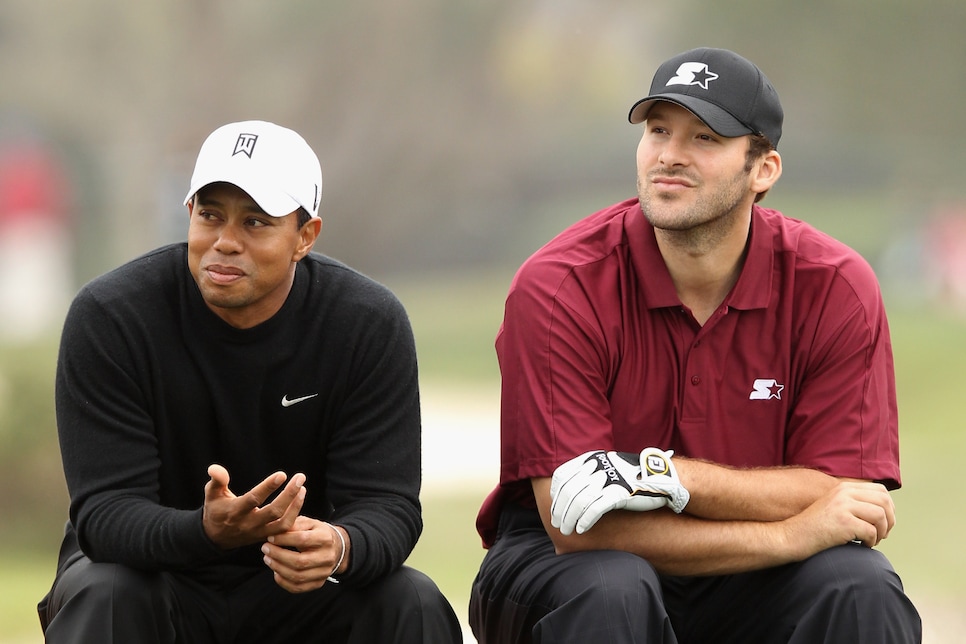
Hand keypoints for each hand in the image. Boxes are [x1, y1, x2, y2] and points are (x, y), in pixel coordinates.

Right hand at [202, 464, 305, 549]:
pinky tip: (299, 500)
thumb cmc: (216, 511)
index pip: (254, 499)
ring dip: (296, 506)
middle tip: (300, 477)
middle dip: (289, 494)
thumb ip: (217, 481)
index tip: (282, 474)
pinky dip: (295, 517)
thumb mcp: (212, 495)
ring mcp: (259, 533)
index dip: (268, 487)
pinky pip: (285, 531)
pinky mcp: (266, 537)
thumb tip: (215, 468)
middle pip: (274, 512)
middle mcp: (248, 524)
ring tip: (302, 489)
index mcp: (235, 511)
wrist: (216, 538)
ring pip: (283, 524)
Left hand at [261, 516, 348, 592]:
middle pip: (300, 561)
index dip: (283, 539)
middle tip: (265, 549)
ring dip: (278, 568)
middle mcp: (327, 557)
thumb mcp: (308, 523)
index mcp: (325, 538)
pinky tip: (276, 572)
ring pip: (298, 576)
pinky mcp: (318, 583)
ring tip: (268, 559)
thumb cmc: (316, 533)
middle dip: (278, 556)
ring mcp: (324, 572)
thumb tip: (276, 532)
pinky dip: (283, 582)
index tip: (270, 537)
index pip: (302, 540)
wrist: (335, 547)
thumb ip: (294, 525)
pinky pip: (298, 587)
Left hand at [550, 448, 689, 535]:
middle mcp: (597, 466)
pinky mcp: (620, 492)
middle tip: (557, 525)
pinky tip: (581, 529)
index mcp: (591, 458)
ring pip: (579, 501)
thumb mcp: (607, 469)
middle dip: (559, 510)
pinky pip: (595, 508)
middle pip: (568, 490)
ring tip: (567, 530)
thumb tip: (568, 493)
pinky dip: (585, 520)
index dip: (555, 493)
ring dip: (569, 518)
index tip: (555, 507)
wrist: (661, 478)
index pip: (562, 475)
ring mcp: (609, 479)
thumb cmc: (631, 478)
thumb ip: (588, 476)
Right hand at [783, 481, 895, 555]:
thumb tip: (883, 511)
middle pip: (884, 502)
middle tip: (882, 534)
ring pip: (880, 516)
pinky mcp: (843, 521)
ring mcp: (843, 506)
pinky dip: (871, 542)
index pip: (881, 491)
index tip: (883, 523)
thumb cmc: (814, 527)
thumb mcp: (834, 507)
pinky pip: (871, 531)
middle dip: (889, 521)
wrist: (792, 536)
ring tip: (872, 541)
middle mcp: (844, 493)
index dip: (889, 508)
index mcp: (844, 487)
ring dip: (881, 532)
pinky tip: (862, 545)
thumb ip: (854, 503)